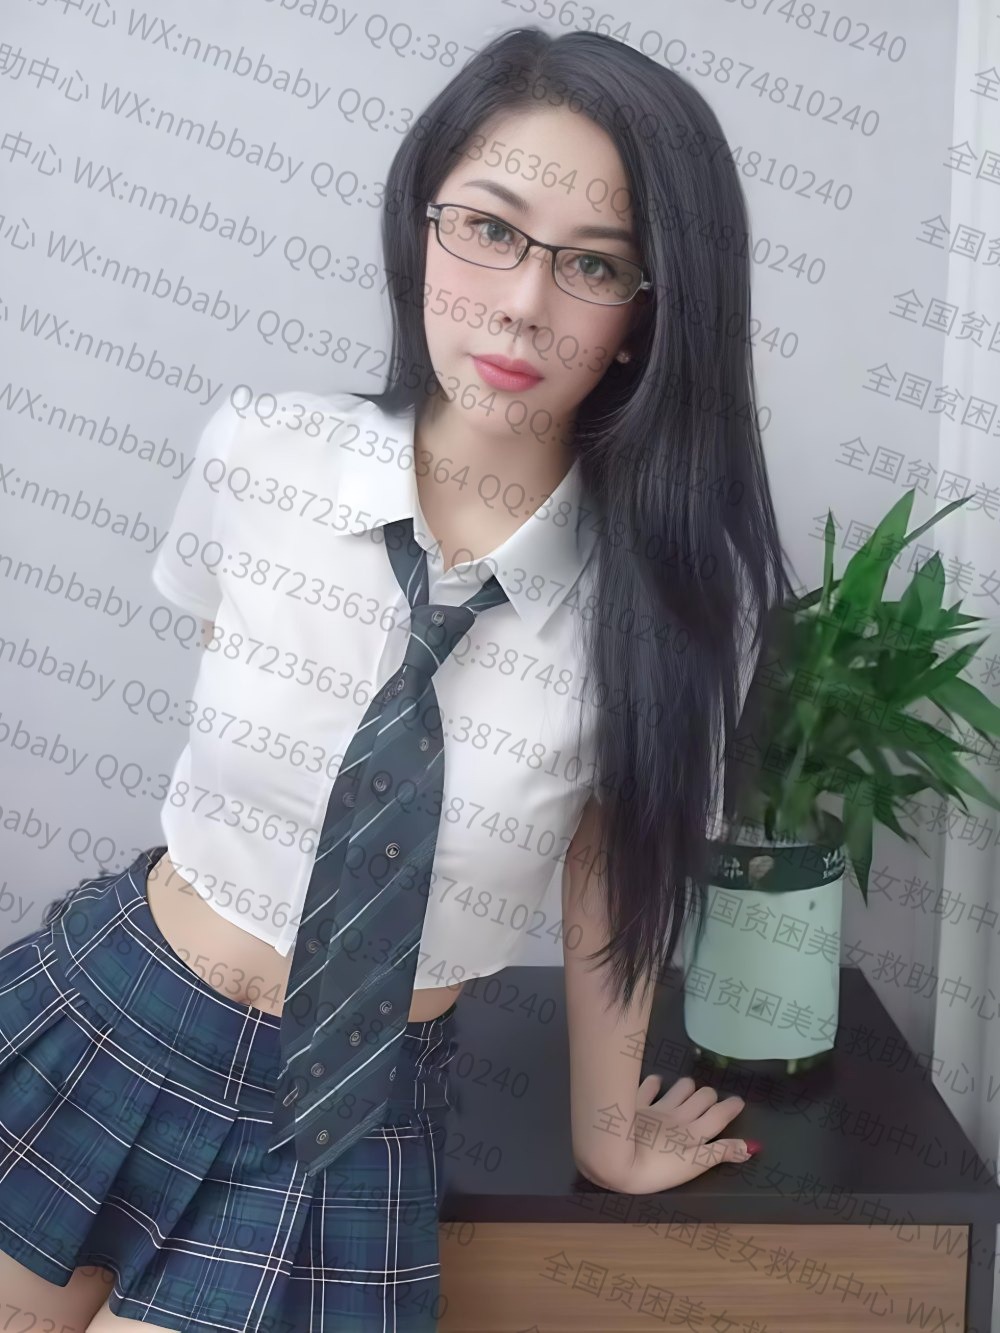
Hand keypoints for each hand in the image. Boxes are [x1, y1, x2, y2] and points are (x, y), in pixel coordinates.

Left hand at [614, 1073, 751, 1194]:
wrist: (615, 1158)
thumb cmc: (656, 1169)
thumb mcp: (693, 1167)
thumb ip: (720, 1154)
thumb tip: (749, 1146)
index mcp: (694, 1132)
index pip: (719, 1115)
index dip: (731, 1107)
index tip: (738, 1101)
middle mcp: (679, 1116)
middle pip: (702, 1097)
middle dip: (710, 1097)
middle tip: (711, 1101)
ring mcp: (657, 1107)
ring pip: (680, 1088)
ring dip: (687, 1087)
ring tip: (688, 1090)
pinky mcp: (636, 1103)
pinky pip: (649, 1085)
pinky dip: (655, 1082)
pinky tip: (656, 1082)